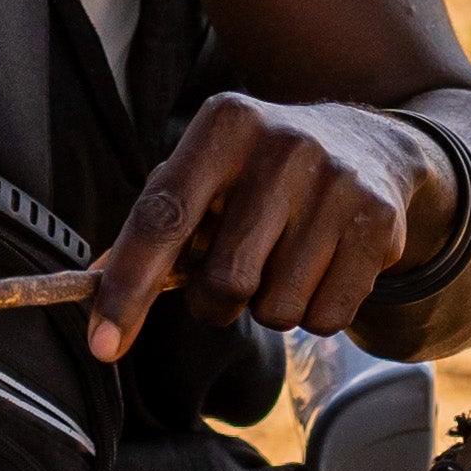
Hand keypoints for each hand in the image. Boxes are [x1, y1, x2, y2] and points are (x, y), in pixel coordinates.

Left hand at [84, 94, 429, 355]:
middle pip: (224, 281)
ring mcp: (335, 181)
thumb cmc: (261, 172)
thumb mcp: (206, 173)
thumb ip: (154, 224)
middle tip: (234, 276)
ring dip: (272, 307)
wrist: (370, 145)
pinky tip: (324, 267)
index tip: (102, 346)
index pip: (162, 219)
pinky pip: (328, 319)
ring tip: (287, 261)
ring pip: (279, 310)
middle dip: (217, 302)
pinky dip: (317, 313)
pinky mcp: (377, 220)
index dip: (127, 288)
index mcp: (223, 125)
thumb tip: (94, 283)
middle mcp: (281, 145)